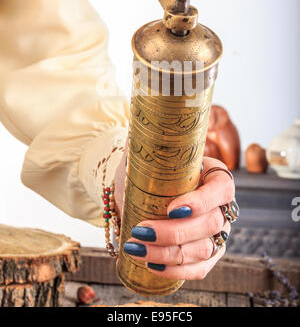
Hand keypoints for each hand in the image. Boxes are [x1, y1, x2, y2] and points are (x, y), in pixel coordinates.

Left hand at [122, 157, 234, 279]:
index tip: (170, 208)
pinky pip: (199, 269)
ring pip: (202, 250)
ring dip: (167, 254)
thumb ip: (152, 145)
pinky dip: (175, 270)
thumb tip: (144, 140)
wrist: (144, 191)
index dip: (200, 202)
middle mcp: (222, 206)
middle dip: (173, 232)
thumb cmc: (151, 169)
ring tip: (135, 248)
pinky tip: (151, 264)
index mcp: (215, 176)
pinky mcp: (208, 255)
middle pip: (210, 224)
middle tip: (140, 231)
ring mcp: (218, 233)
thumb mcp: (153, 154)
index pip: (221, 189)